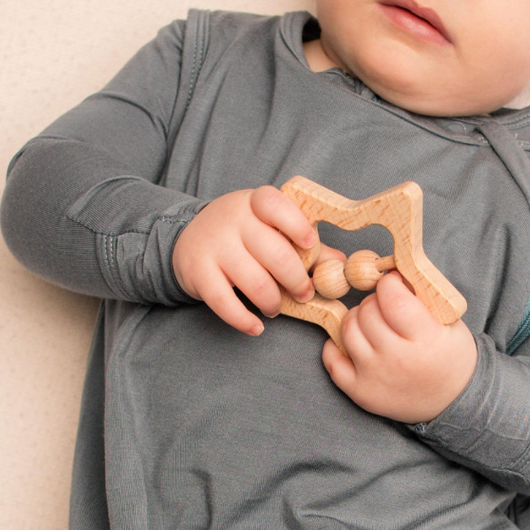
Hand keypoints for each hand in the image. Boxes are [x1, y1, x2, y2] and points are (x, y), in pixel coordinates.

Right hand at [172, 186, 320, 334]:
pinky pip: (225, 302)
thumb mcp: (269, 228)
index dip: (297, 226)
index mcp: (255, 203)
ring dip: (273, 302)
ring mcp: (214, 245)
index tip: (310, 244)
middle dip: (297, 281)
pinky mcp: (198, 272)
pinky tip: (256, 327)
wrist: (189, 239)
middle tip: (304, 294)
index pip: (276, 207)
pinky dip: (244, 320)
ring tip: (274, 307)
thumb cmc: (241, 235)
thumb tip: (340, 264)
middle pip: (275, 254)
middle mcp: (233, 220)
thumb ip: (303, 244)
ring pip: (255, 282)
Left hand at [321, 270, 478, 422]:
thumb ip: (422, 297)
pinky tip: (355, 342)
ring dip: (357, 318)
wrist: (452, 401)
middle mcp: (397, 360)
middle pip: (367, 312)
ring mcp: (375, 377)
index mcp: (426, 339)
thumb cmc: (450, 356)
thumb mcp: (449, 322)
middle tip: (385, 306)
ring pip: (347, 330)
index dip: (389, 284)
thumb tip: (389, 269)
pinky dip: (336, 344)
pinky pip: (332, 359)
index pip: (393, 299)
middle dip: (374, 301)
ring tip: (372, 323)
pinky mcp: (360, 391)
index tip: (393, 284)